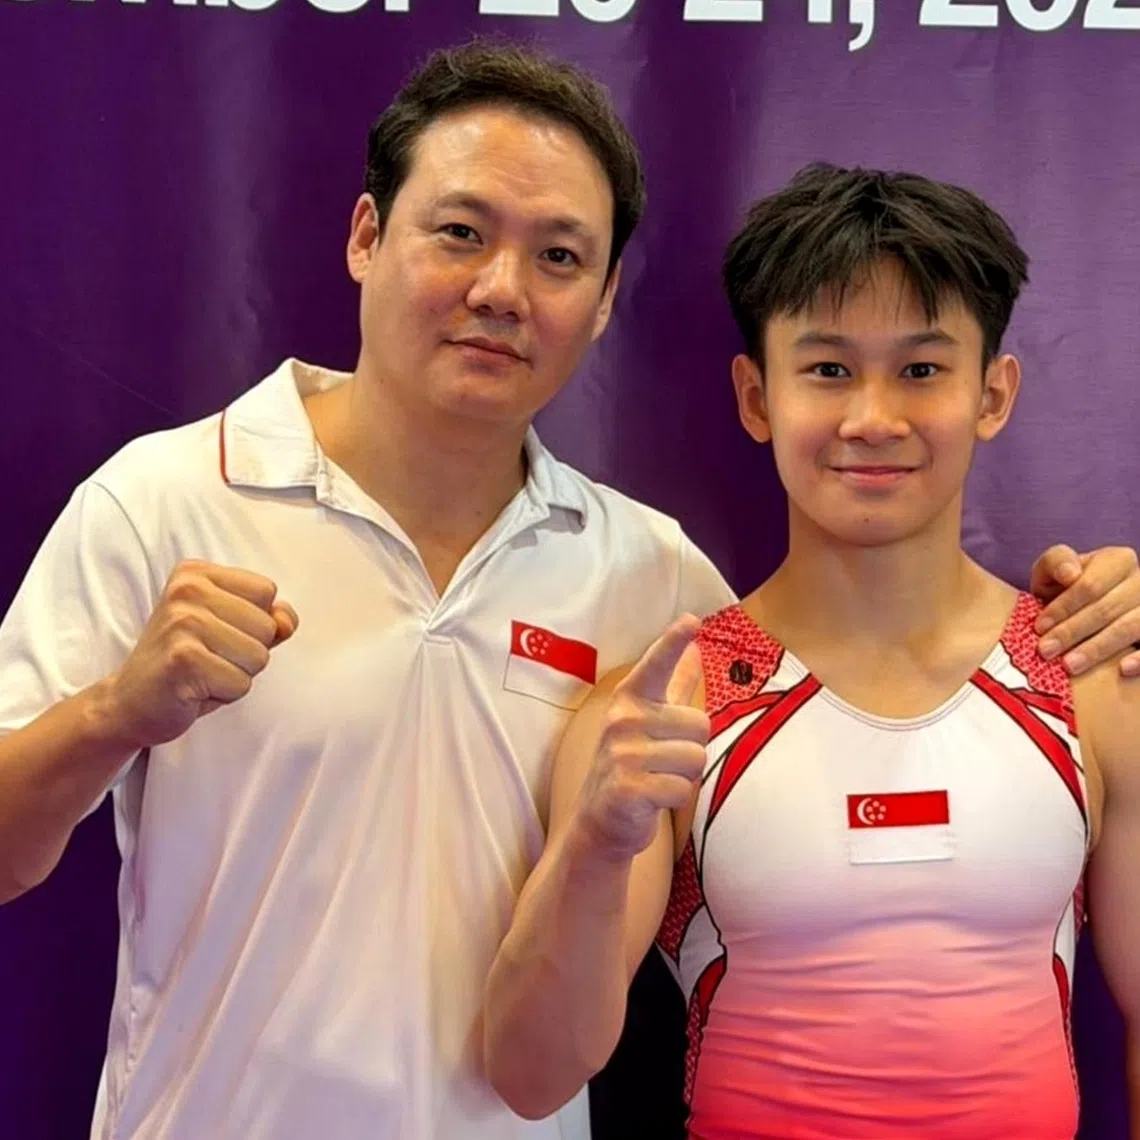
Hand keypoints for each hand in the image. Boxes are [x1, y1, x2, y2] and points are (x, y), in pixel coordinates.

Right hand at [105, 560, 298, 748]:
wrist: (129, 703)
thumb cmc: (188, 664)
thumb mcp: (231, 631)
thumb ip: (268, 618)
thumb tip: (287, 620)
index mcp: (196, 572)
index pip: (266, 591)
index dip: (253, 622)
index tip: (215, 633)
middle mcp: (187, 589)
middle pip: (267, 625)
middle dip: (247, 653)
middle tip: (207, 658)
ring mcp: (183, 622)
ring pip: (259, 656)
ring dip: (237, 675)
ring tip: (202, 673)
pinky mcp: (183, 659)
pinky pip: (241, 683)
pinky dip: (225, 695)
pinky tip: (194, 689)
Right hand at [574, 616, 708, 863]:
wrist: (601, 820)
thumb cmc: (634, 764)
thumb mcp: (650, 721)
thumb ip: (673, 685)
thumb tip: (695, 649)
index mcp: (631, 699)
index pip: (657, 665)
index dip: (674, 642)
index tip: (692, 621)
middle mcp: (623, 719)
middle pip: (701, 725)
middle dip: (691, 749)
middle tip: (662, 762)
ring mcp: (622, 753)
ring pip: (695, 759)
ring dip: (684, 777)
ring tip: (656, 780)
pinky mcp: (628, 787)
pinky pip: (682, 789)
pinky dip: (675, 800)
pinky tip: (651, 800)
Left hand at [1030, 545, 1139, 677]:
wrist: (1083, 610)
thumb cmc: (1064, 589)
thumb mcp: (1053, 572)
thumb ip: (1056, 562)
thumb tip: (1070, 574)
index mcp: (1118, 560)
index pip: (1090, 585)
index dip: (1063, 607)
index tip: (1039, 627)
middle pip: (1107, 608)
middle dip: (1072, 631)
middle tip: (1046, 651)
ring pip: (1130, 628)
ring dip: (1098, 649)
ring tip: (1070, 666)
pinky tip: (1122, 670)